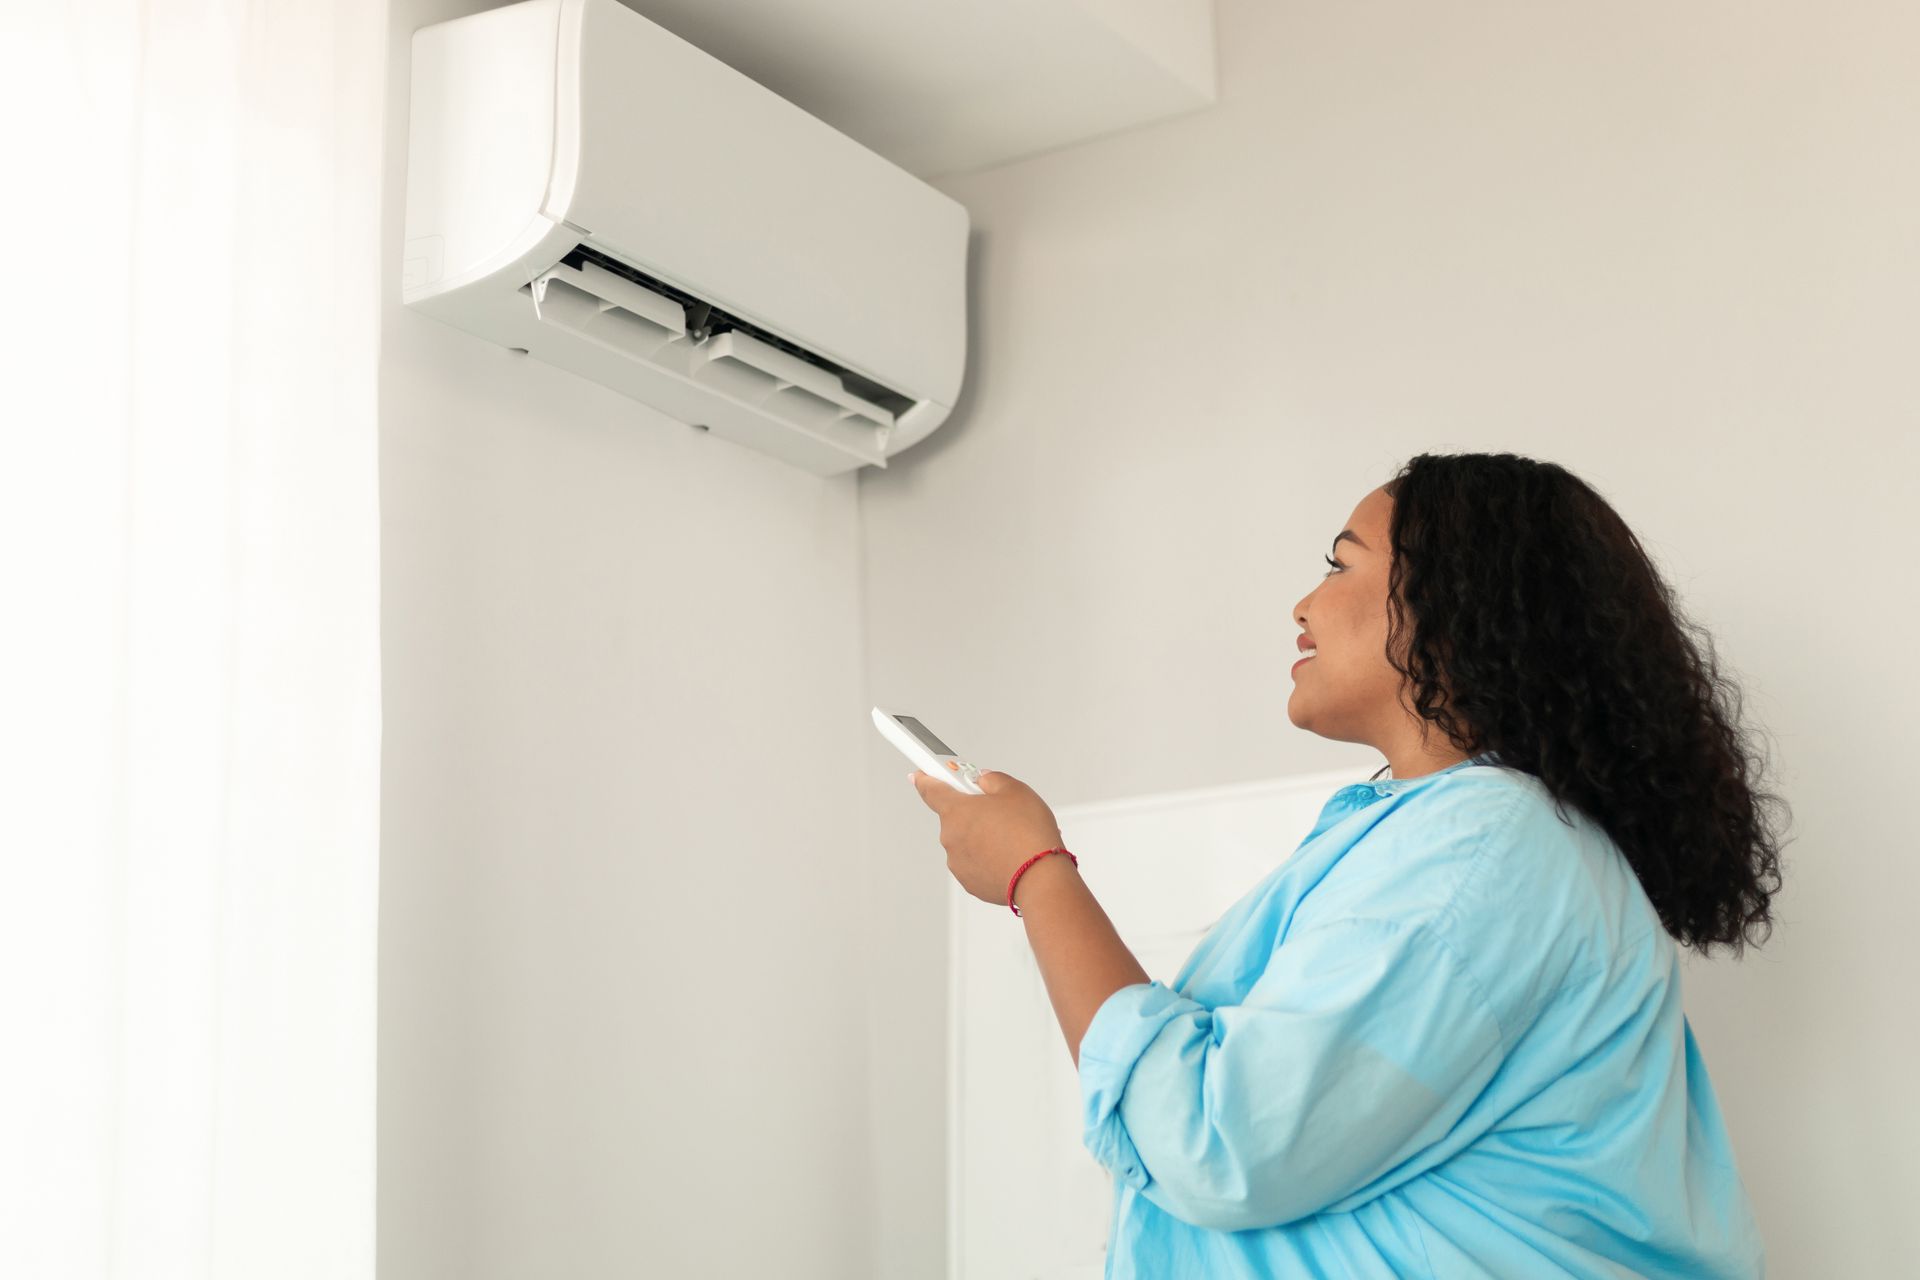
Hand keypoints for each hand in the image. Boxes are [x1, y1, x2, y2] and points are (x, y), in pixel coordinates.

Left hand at [908, 768, 1066, 907]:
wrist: (1041, 878)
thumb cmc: (1029, 835)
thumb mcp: (1016, 790)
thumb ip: (993, 779)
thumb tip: (984, 781)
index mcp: (956, 810)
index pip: (930, 789)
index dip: (925, 778)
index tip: (920, 775)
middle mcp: (951, 837)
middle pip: (955, 816)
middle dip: (973, 811)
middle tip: (998, 810)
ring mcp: (958, 862)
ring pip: (966, 841)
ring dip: (982, 836)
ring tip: (1010, 836)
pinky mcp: (969, 882)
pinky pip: (975, 862)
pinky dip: (988, 857)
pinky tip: (1009, 854)